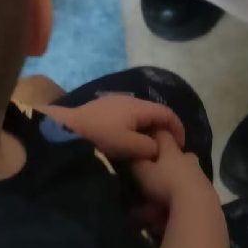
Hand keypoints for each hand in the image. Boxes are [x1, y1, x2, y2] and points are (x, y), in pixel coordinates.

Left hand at [56, 94, 186, 162]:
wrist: (66, 127)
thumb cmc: (100, 136)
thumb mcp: (129, 146)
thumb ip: (150, 147)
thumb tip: (157, 147)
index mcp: (139, 106)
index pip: (167, 113)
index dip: (178, 128)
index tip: (181, 146)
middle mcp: (129, 99)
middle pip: (154, 112)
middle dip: (163, 129)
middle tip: (166, 148)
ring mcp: (115, 102)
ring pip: (140, 114)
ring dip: (148, 129)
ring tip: (149, 147)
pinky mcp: (104, 108)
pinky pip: (128, 116)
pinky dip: (135, 127)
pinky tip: (130, 140)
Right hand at [130, 131, 201, 205]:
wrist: (196, 205)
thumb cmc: (166, 184)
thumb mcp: (142, 172)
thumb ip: (135, 162)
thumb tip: (131, 154)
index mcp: (172, 151)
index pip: (163, 134)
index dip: (154, 134)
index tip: (146, 140)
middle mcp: (187, 159)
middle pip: (179, 154)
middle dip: (169, 159)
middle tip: (157, 171)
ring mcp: (200, 175)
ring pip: (187, 172)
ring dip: (177, 178)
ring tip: (164, 194)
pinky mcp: (208, 192)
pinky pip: (193, 188)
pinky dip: (184, 194)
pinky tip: (174, 206)